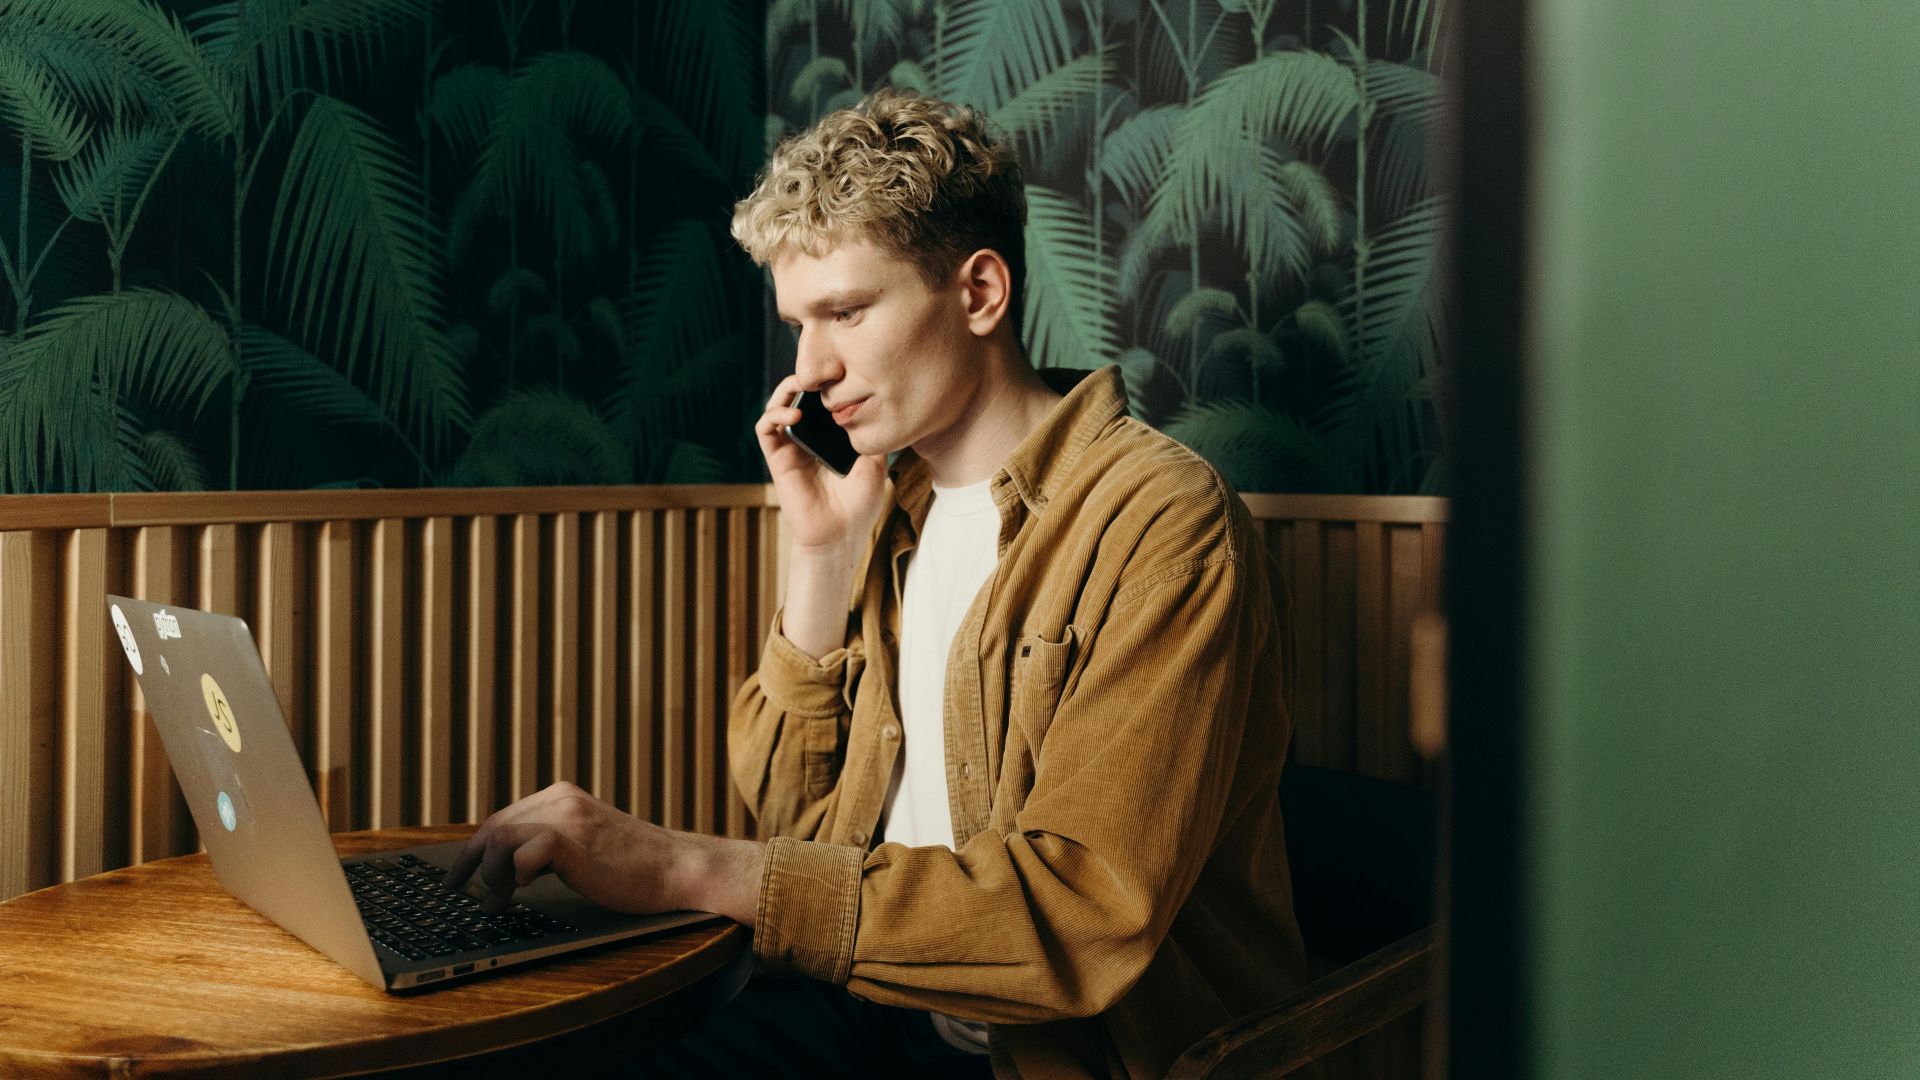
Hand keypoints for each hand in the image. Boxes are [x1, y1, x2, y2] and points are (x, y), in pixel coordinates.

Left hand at [443, 782, 764, 923]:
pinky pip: (525, 852)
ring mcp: (570, 818)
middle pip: (493, 826)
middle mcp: (562, 799)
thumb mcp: (586, 843)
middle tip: (468, 896)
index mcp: (562, 796)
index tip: (456, 878)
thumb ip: (551, 844)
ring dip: (492, 875)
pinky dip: (515, 874)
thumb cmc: (635, 867)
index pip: (500, 819)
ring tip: (503, 901)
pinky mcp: (577, 842)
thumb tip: (506, 869)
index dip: (471, 851)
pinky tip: (525, 891)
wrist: (678, 869)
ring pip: (501, 837)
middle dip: (472, 866)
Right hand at [754, 375, 888, 556]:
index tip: (841, 371)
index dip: (826, 383)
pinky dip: (774, 415)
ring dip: (786, 390)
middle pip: (798, 396)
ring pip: (777, 406)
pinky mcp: (777, 459)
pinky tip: (793, 415)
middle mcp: (808, 438)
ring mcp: (791, 447)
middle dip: (805, 379)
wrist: (840, 535)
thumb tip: (880, 406)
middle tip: (820, 371)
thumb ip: (873, 434)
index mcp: (830, 437)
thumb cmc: (860, 505)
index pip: (821, 400)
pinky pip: (765, 429)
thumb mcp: (876, 463)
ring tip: (802, 386)